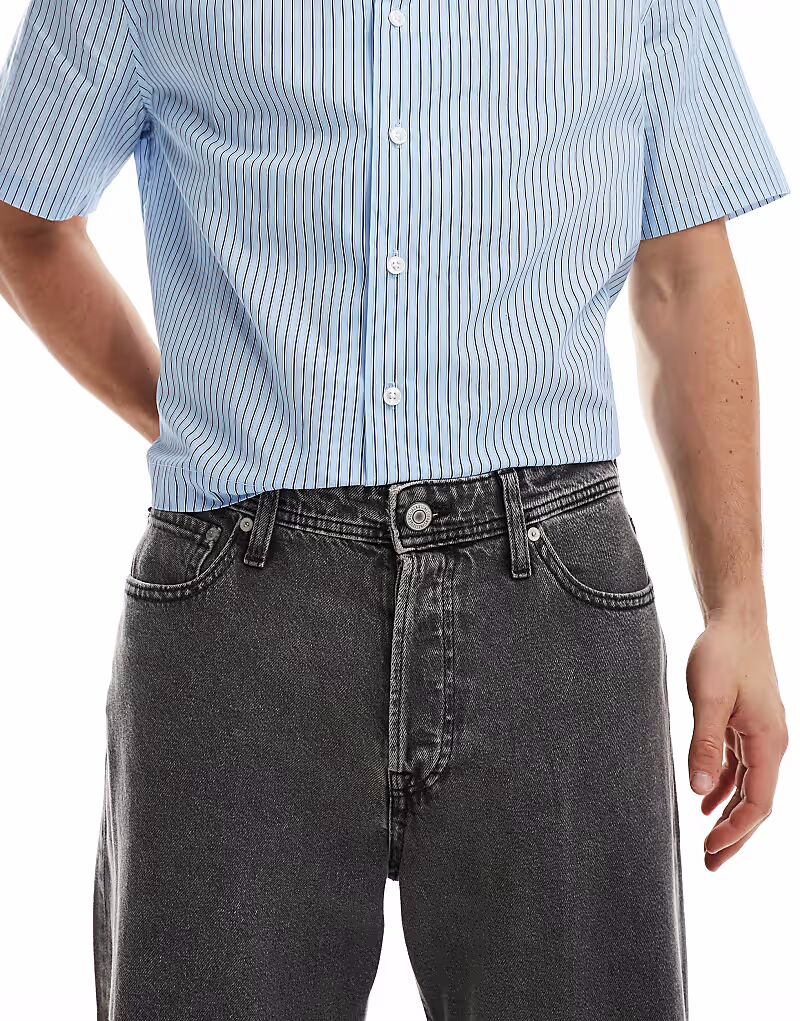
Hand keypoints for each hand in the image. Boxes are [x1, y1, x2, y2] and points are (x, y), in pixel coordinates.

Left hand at [686, 611, 787, 870]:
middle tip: (710, 864)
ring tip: (707, 842)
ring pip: (749, 787)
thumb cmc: (723, 654)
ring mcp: (760, 734)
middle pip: (757, 803)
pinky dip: (725, 787)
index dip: (736, 832)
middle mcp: (771, 743)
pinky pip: (740, 767)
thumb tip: (700, 790)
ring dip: (729, 816)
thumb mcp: (709, 699)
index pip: (758, 803)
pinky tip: (706, 801)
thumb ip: (705, 743)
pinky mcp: (746, 723)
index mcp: (769, 742)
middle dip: (735, 836)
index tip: (711, 852)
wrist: (735, 619)